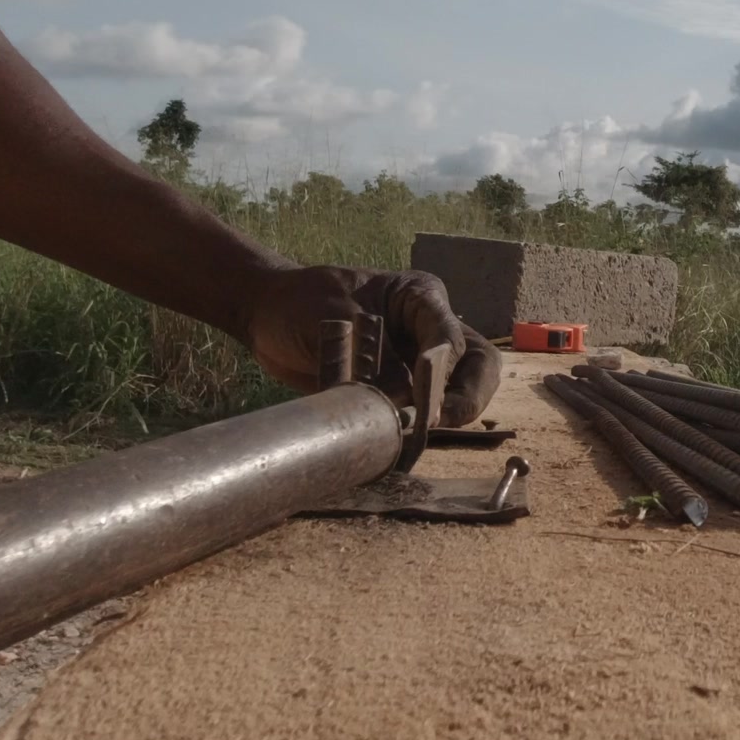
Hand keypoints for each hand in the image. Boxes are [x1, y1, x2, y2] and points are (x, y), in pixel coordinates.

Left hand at [239, 266, 501, 426]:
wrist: (263, 316)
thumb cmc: (298, 302)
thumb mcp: (337, 320)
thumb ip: (375, 360)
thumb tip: (406, 403)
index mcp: (419, 298)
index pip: (450, 335)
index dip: (443, 370)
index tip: (428, 402)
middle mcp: (427, 328)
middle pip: (476, 363)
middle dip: (469, 396)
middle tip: (442, 423)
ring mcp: (416, 360)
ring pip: (460, 390)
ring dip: (448, 415)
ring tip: (417, 435)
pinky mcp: (398, 389)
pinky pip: (426, 411)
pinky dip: (422, 429)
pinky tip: (403, 442)